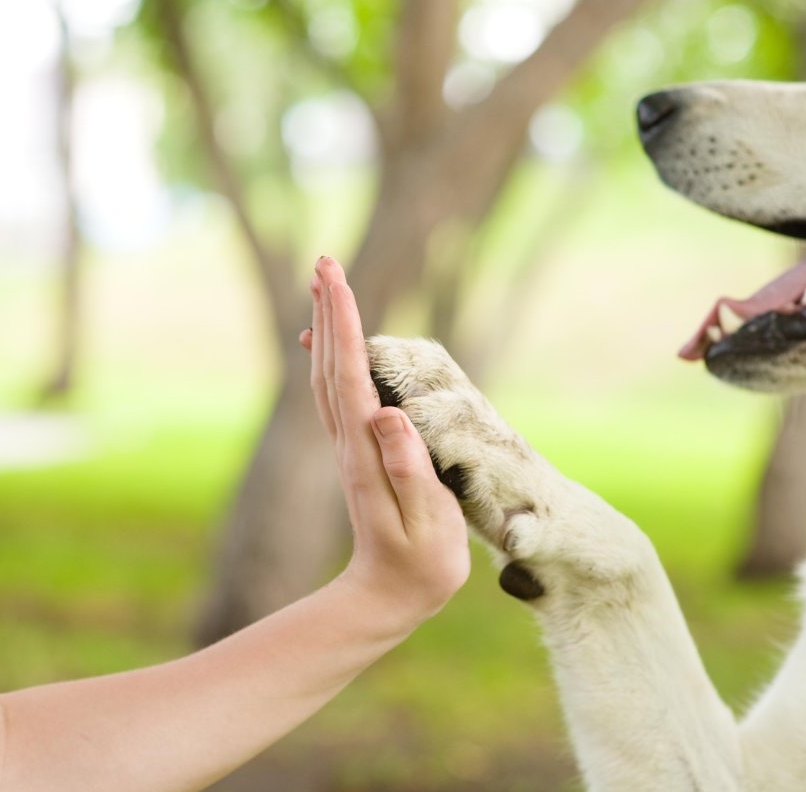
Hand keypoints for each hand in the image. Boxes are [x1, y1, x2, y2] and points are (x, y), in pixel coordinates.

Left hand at [300, 257, 469, 626]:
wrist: (387, 597)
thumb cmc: (419, 564)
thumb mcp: (425, 523)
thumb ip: (408, 469)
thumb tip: (386, 414)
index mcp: (367, 453)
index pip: (352, 377)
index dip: (346, 326)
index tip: (338, 279)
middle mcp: (350, 443)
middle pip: (332, 366)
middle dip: (330, 312)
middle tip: (325, 263)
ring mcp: (350, 448)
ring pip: (330, 377)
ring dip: (328, 330)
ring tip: (326, 289)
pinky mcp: (358, 454)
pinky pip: (338, 395)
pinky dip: (334, 359)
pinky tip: (334, 345)